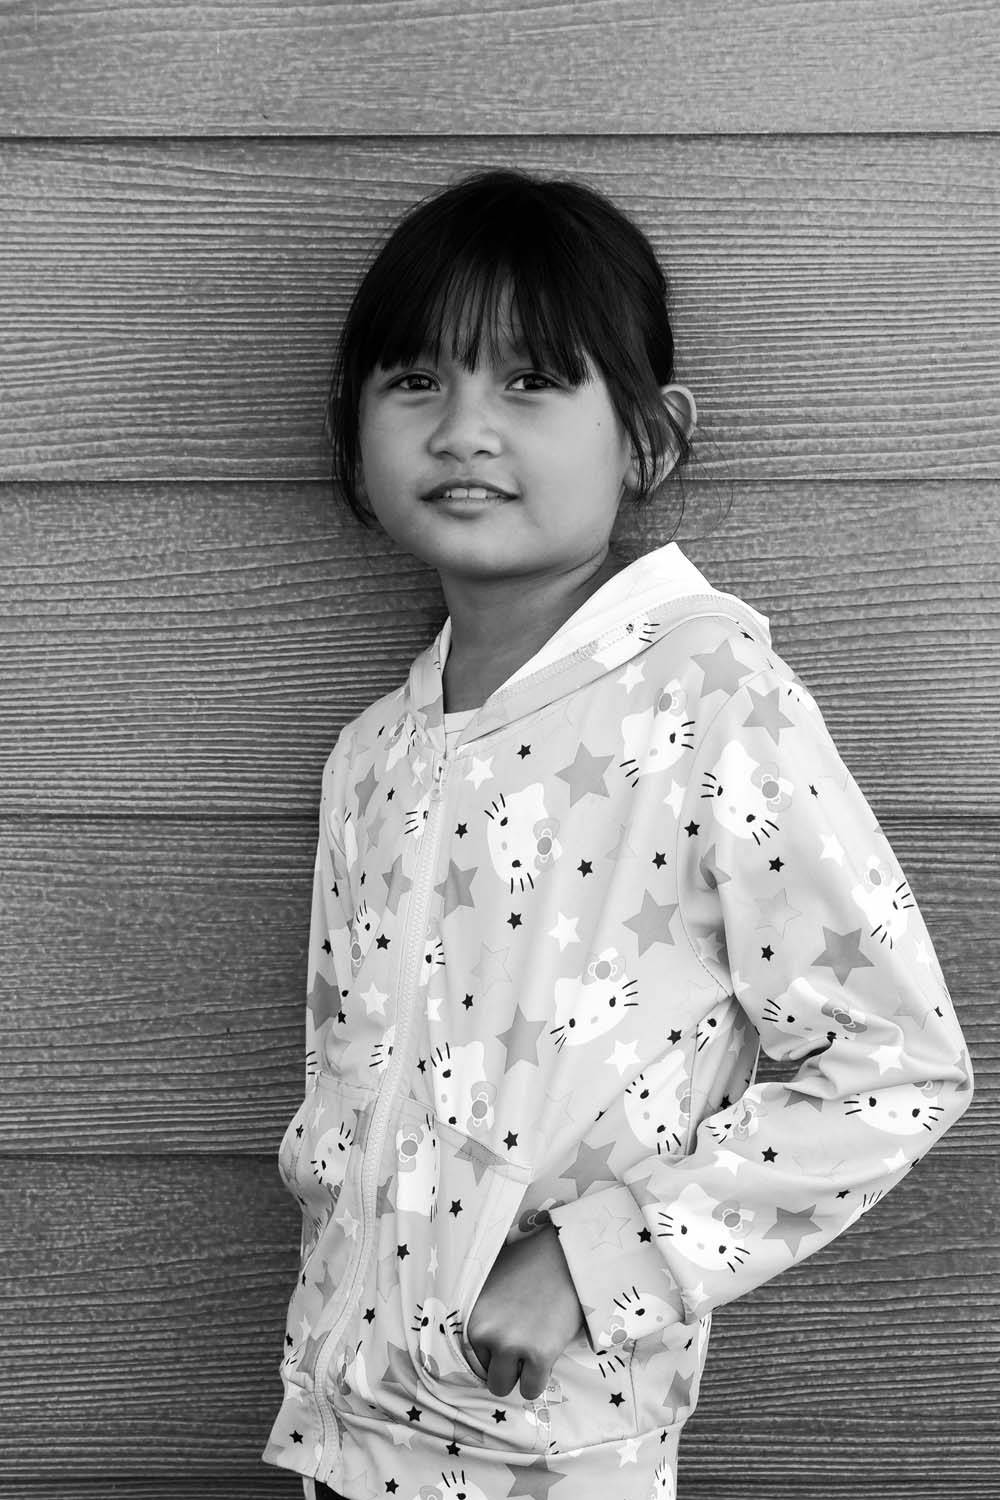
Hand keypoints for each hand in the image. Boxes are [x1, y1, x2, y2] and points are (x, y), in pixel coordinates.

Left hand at [465, 1221, 584, 1399]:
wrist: (564, 1255)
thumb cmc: (529, 1267)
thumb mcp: (492, 1286)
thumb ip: (483, 1316)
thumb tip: (471, 1343)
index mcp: (472, 1317)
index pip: (474, 1359)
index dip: (494, 1352)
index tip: (510, 1337)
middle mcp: (486, 1333)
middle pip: (488, 1376)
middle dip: (506, 1367)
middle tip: (524, 1344)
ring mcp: (511, 1344)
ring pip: (505, 1387)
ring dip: (519, 1374)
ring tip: (534, 1347)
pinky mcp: (539, 1354)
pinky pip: (531, 1390)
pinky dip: (538, 1380)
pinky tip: (546, 1355)